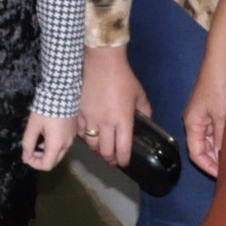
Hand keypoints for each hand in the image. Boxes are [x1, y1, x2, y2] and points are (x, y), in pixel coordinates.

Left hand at [21, 112, 78, 170]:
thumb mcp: (33, 126)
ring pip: (59, 154)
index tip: (26, 155)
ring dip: (47, 152)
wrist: (62, 93)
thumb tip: (25, 157)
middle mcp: (66, 145)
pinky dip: (53, 146)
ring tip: (37, 140)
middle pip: (54, 162)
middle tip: (31, 149)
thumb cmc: (45, 109)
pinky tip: (46, 135)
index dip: (34, 164)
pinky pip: (63, 145)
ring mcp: (71, 139)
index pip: (46, 165)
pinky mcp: (73, 132)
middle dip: (40, 159)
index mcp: (56, 145)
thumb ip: (28, 143)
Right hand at [81, 46, 150, 168]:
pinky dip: (84, 136)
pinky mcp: (79, 112)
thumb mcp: (140, 94)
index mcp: (123, 120)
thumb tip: (147, 120)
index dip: (124, 159)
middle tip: (113, 159)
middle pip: (106, 151)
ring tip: (101, 148)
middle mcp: (106, 123)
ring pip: (91, 144)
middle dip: (110, 158)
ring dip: (97, 148)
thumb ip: (145, 110)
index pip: (123, 149)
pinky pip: (80, 132)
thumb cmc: (123, 77)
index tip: (125, 163)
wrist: (101, 62)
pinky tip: (88, 135)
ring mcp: (90, 119)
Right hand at [181, 68, 225, 176]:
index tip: (221, 175)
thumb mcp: (222, 115)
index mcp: (192, 123)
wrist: (221, 61)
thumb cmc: (217, 85)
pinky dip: (223, 138)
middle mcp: (195, 120)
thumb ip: (221, 137)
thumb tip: (223, 156)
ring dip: (220, 149)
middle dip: (214, 160)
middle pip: (202, 147)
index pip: (195, 153)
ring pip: (210, 139)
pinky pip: (216, 129)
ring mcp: (204, 114)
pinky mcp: (213, 108)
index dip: (207, 166)